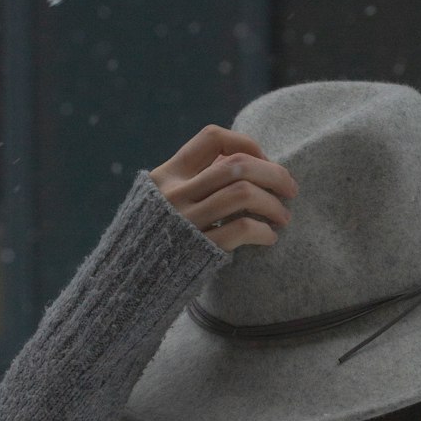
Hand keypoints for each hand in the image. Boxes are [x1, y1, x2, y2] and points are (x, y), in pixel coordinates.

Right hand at [149, 125, 297, 252]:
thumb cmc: (159, 237)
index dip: (246, 144)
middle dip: (274, 174)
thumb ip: (194, 179)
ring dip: (273, 204)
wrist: (130, 282)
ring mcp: (186, 221)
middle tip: (290, 189)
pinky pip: (241, 229)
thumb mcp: (163, 200)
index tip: (264, 161)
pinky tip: (269, 238)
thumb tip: (243, 159)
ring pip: (243, 194)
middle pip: (237, 165)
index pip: (212, 138)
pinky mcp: (199, 248)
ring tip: (283, 217)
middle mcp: (174, 193)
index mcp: (167, 175)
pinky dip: (263, 231)